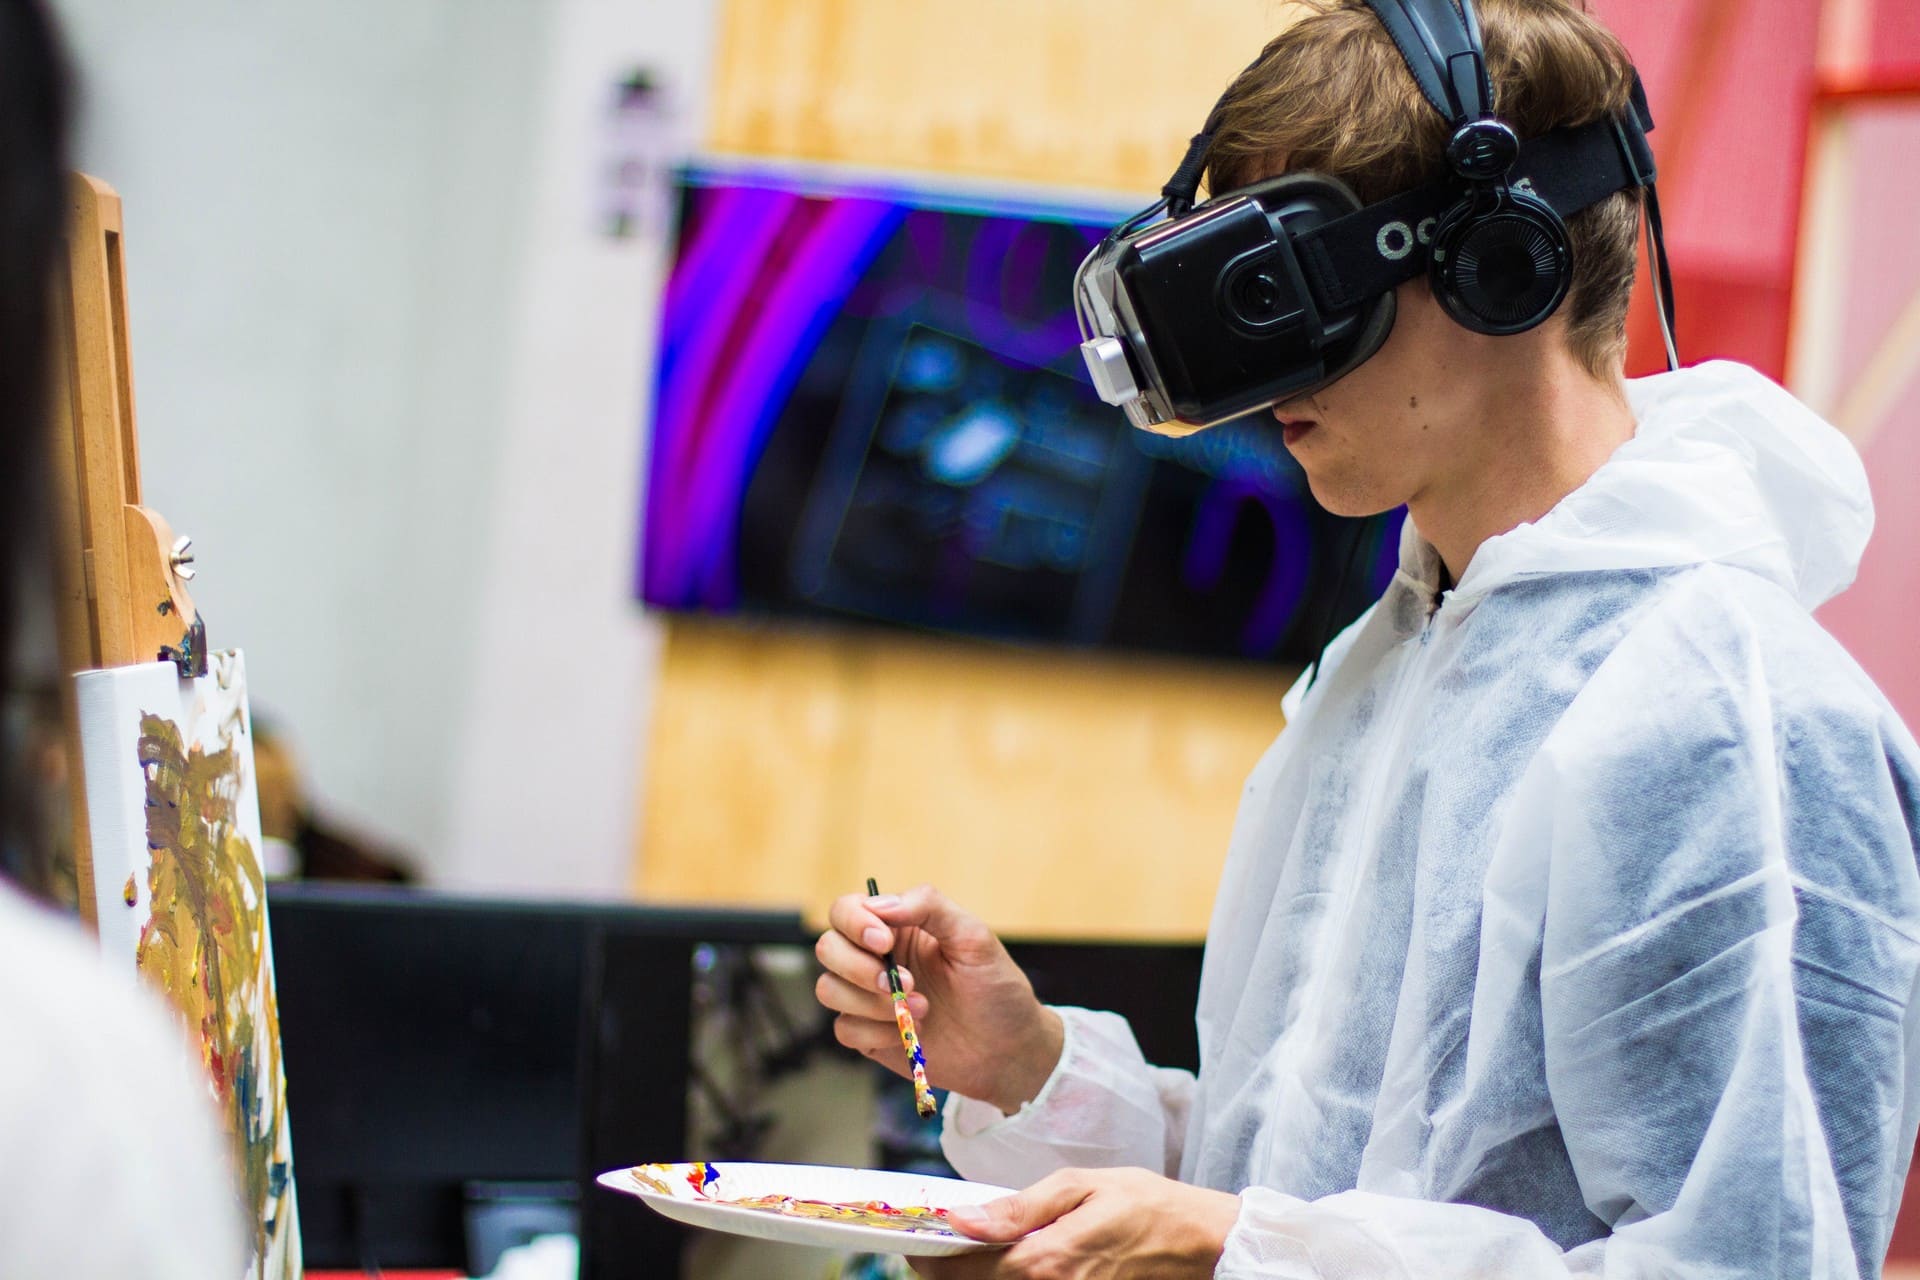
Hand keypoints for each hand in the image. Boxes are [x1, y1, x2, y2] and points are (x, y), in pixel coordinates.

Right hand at [815, 884, 1062, 1112]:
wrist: (1009, 1050)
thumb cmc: (996, 988)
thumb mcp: (974, 937)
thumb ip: (929, 907)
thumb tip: (880, 904)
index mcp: (897, 928)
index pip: (847, 910)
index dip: (854, 923)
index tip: (884, 943)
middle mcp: (876, 959)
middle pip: (828, 948)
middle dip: (859, 968)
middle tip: (905, 983)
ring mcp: (869, 998)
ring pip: (829, 989)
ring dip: (871, 1003)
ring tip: (922, 1009)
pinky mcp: (870, 1035)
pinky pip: (844, 1029)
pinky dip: (875, 1032)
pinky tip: (910, 1034)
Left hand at [912, 1168, 1239, 1279]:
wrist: (1200, 1243)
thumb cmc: (1144, 1205)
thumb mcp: (1080, 1186)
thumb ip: (1018, 1206)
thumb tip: (962, 1218)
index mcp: (1046, 1261)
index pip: (964, 1269)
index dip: (929, 1256)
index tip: (912, 1238)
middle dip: (947, 1272)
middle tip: (935, 1246)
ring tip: (966, 1256)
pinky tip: (1003, 1265)